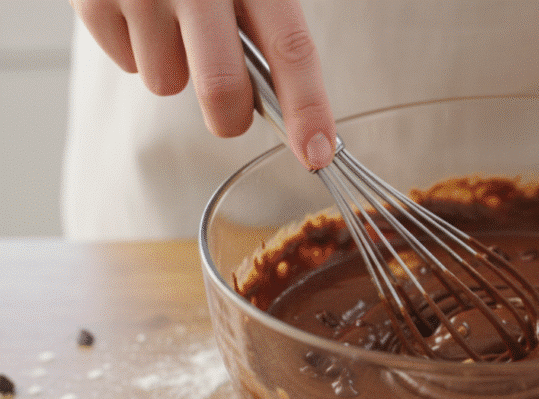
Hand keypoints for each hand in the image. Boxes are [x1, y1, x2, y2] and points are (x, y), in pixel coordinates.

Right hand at [70, 0, 336, 169]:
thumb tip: (294, 106)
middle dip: (230, 117)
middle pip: (222, 89)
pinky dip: (140, 49)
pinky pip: (129, 65)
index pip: (291, 49)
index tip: (316, 152)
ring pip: (168, 83)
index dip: (308, 108)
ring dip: (178, 69)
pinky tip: (144, 12)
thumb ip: (271, 25)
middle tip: (231, 107)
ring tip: (175, 21)